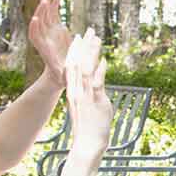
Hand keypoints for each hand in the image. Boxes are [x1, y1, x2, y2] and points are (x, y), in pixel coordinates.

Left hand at [29, 0, 73, 86]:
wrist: (61, 73)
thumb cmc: (63, 76)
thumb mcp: (62, 76)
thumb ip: (62, 73)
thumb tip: (65, 73)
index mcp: (44, 49)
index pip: (35, 37)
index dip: (34, 28)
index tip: (35, 19)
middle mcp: (44, 39)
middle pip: (39, 23)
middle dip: (41, 12)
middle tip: (43, 1)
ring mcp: (49, 33)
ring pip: (45, 17)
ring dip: (45, 6)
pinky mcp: (56, 29)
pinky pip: (53, 16)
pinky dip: (54, 7)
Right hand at [63, 29, 113, 160]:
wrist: (87, 144)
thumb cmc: (89, 128)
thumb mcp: (85, 108)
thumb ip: (88, 95)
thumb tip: (95, 88)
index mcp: (73, 91)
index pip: (70, 66)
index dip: (74, 51)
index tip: (77, 38)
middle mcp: (76, 91)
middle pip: (77, 63)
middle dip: (82, 46)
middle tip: (88, 31)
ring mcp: (85, 95)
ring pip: (86, 69)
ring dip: (91, 53)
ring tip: (97, 38)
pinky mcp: (95, 101)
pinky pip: (96, 82)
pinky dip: (100, 70)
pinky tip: (104, 59)